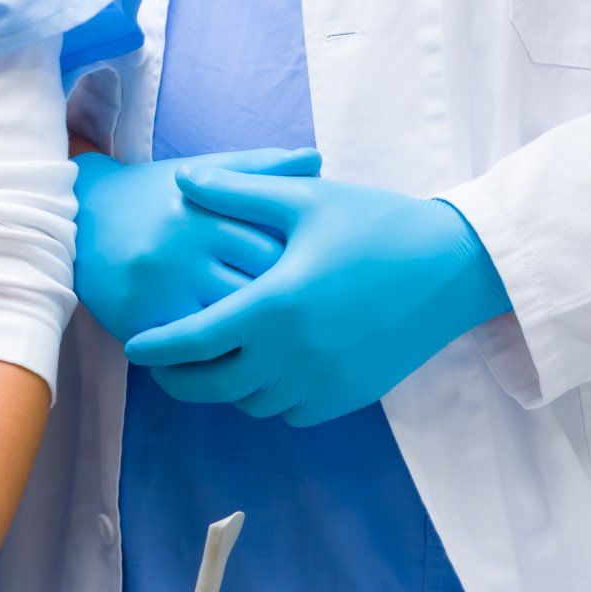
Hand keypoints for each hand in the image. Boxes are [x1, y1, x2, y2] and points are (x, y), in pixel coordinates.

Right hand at [73, 148, 320, 341]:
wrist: (78, 220)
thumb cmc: (153, 198)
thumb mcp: (203, 172)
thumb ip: (260, 166)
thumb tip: (318, 160)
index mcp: (210, 205)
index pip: (277, 238)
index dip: (305, 262)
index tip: (316, 275)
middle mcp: (187, 241)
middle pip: (260, 281)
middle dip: (290, 301)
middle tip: (307, 316)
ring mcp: (164, 281)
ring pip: (231, 318)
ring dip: (260, 333)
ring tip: (280, 339)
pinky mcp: (143, 315)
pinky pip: (194, 344)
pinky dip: (220, 351)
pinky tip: (237, 352)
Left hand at [124, 171, 512, 426]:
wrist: (456, 266)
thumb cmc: (378, 223)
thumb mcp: (306, 198)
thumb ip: (238, 191)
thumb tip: (182, 178)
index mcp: (274, 305)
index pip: (192, 341)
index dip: (155, 348)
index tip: (134, 348)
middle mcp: (293, 354)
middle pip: (212, 386)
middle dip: (179, 379)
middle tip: (165, 365)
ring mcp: (323, 381)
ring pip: (250, 404)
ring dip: (226, 388)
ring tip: (216, 364)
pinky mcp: (349, 396)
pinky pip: (291, 413)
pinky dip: (270, 399)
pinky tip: (267, 372)